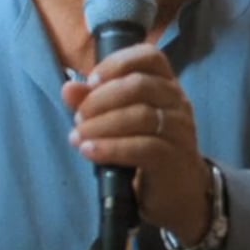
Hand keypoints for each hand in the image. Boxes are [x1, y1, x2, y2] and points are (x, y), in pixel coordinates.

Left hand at [63, 44, 213, 244]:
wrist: (177, 192)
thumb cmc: (146, 149)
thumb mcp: (120, 121)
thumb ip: (94, 101)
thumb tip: (68, 88)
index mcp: (166, 85)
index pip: (150, 57)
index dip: (118, 63)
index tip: (91, 80)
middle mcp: (178, 102)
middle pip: (140, 85)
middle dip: (101, 99)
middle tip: (78, 117)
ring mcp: (180, 131)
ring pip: (141, 116)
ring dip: (101, 125)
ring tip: (78, 136)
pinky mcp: (174, 159)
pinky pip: (143, 148)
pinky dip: (111, 148)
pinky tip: (90, 151)